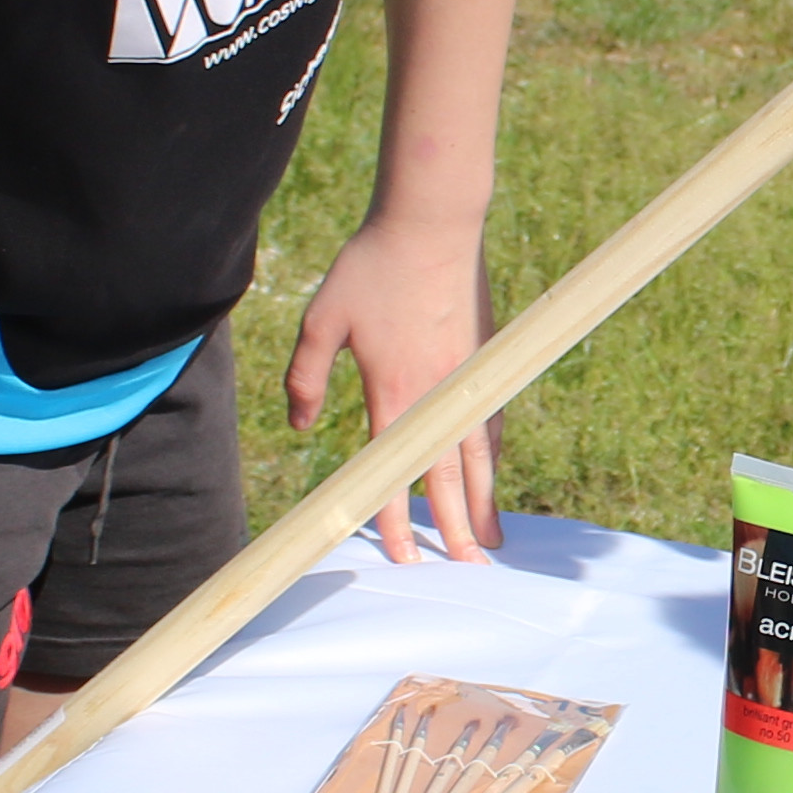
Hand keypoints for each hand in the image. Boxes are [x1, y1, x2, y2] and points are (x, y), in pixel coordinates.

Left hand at [287, 206, 494, 561]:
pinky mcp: (486, 359)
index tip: (404, 558)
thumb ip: (305, 377)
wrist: (431, 220)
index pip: (392, 476)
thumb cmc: (372, 265)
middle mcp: (435, 395)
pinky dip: (493, 457)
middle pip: (447, 480)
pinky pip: (492, 423)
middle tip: (467, 571)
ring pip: (479, 457)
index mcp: (391, 393)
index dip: (396, 522)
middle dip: (455, 530)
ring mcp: (467, 378)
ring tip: (491, 541)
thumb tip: (299, 424)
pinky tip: (493, 473)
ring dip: (484, 502)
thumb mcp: (321, 318)